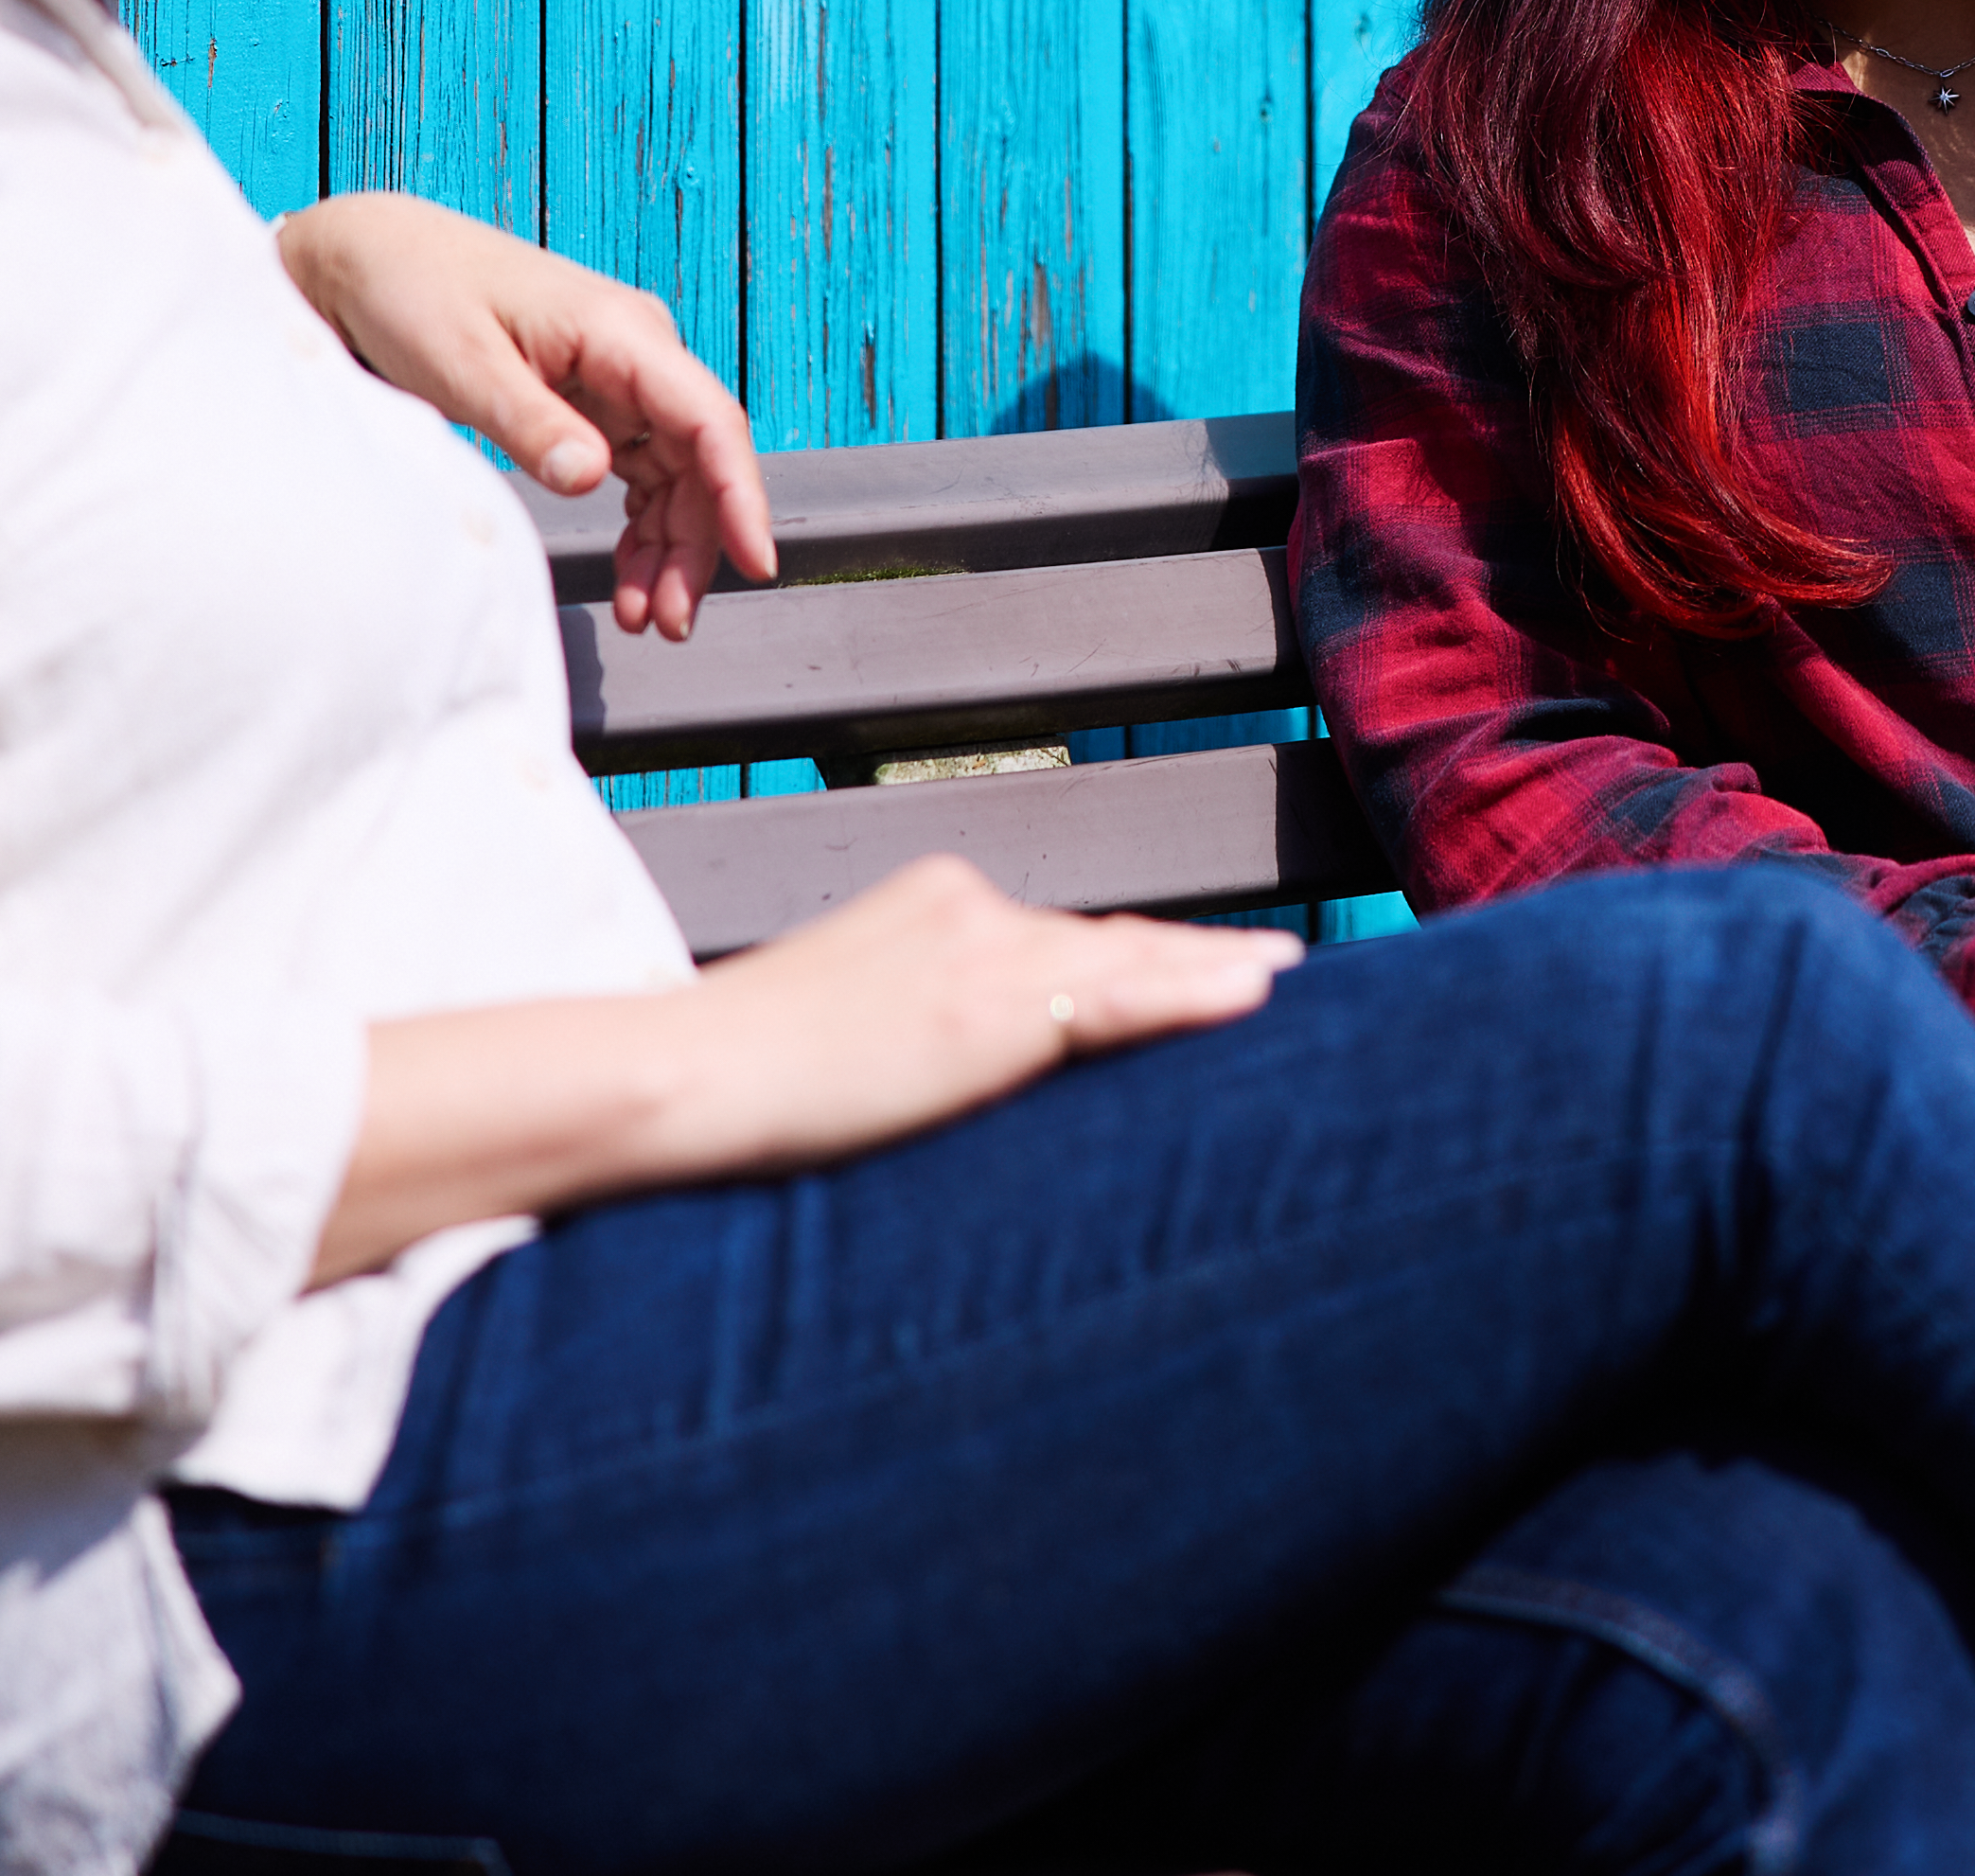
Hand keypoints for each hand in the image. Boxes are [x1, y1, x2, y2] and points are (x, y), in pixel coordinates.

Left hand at [275, 193, 777, 636]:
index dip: (741, 493)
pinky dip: (641, 528)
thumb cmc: (414, 294)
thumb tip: (592, 477)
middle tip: (667, 622)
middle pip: (700, 460)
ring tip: (643, 615)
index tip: (755, 559)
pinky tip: (629, 575)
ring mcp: (620, 377)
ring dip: (670, 546)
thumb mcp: (463, 366)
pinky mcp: (594, 401)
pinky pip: (641, 473)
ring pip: (676, 474)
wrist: (371, 258)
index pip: (708, 419)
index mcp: (620, 332)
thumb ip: (530, 424)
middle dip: (695, 545)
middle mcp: (637, 352)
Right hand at [323, 859, 1294, 1282]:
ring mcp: (989, 951)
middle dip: (1185, 958)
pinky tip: (1256, 991)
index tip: (1193, 956)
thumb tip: (939, 1066)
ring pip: (1127, 963)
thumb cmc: (735, 1074)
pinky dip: (1195, 993)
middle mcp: (971, 905)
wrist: (692, 1074)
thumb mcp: (837, 1024)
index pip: (1054, 934)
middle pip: (1102, 941)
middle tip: (1267, 966)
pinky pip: (1121, 999)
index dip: (1131, 952)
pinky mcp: (999, 1008)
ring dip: (1210, 973)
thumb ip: (907, 1023)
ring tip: (1283, 977)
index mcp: (931, 901)